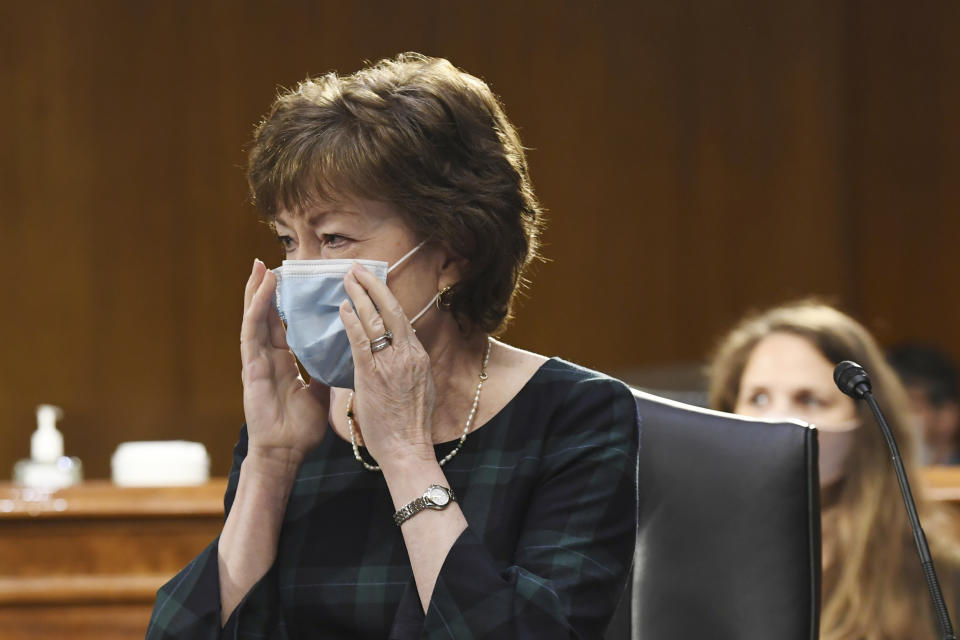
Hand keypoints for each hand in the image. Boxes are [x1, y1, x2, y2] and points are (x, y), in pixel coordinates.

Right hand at [240, 259, 328, 466]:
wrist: (285, 454)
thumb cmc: (299, 429)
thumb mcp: (319, 393)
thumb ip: (324, 372)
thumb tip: (342, 355)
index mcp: (282, 362)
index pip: (283, 325)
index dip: (284, 303)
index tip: (290, 280)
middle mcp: (267, 357)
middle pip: (267, 316)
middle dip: (267, 289)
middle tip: (270, 262)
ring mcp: (256, 361)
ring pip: (256, 318)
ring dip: (258, 291)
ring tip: (261, 266)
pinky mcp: (250, 368)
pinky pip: (253, 333)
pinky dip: (256, 309)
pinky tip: (261, 290)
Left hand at [340, 263, 436, 467]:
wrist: (408, 448)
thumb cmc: (410, 425)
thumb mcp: (418, 388)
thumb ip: (405, 367)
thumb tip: (395, 355)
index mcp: (417, 356)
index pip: (401, 318)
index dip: (386, 297)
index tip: (374, 283)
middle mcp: (408, 354)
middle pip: (391, 310)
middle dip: (373, 285)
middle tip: (357, 268)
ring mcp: (391, 363)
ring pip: (376, 319)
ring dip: (360, 295)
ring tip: (346, 278)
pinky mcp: (373, 374)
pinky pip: (361, 341)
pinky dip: (352, 322)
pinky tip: (343, 308)